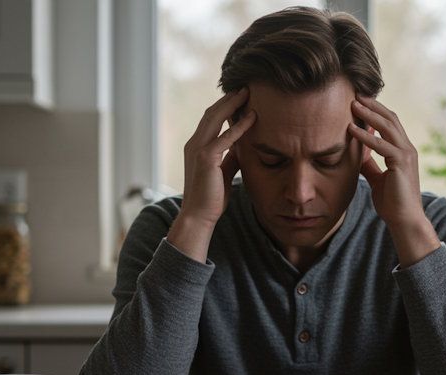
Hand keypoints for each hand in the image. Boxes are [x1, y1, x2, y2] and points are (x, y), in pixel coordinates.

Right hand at [169, 89, 255, 261]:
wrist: (199, 216)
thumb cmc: (212, 198)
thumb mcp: (224, 172)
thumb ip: (231, 157)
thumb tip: (242, 146)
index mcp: (196, 146)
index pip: (210, 119)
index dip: (224, 106)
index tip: (240, 96)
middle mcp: (194, 143)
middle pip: (211, 113)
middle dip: (228, 99)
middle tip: (245, 86)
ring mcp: (197, 149)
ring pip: (214, 119)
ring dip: (232, 104)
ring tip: (248, 93)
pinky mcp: (206, 158)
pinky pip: (225, 138)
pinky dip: (239, 126)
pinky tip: (252, 117)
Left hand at [348, 96, 439, 265]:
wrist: (405, 221)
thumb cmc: (392, 202)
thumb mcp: (377, 178)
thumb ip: (369, 163)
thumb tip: (356, 152)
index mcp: (403, 151)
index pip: (391, 123)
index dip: (376, 110)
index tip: (359, 101)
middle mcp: (407, 149)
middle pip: (391, 118)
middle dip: (373, 105)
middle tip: (355, 94)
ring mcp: (406, 155)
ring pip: (388, 127)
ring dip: (369, 114)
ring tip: (352, 105)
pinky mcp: (402, 164)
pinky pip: (382, 145)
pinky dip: (366, 136)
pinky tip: (352, 130)